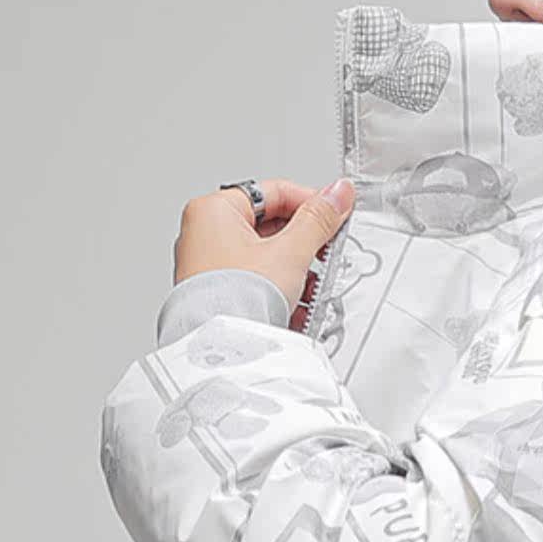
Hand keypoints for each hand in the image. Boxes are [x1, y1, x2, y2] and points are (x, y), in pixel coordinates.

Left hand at [170, 178, 356, 311]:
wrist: (220, 349)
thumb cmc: (235, 298)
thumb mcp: (291, 252)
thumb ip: (318, 219)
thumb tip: (338, 193)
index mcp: (213, 211)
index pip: (273, 192)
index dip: (310, 203)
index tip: (334, 215)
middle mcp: (204, 233)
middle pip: (270, 225)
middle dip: (304, 244)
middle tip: (325, 254)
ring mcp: (209, 264)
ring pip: (265, 256)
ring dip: (295, 271)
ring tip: (310, 287)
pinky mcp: (218, 292)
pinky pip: (256, 280)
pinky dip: (279, 289)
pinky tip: (295, 305)